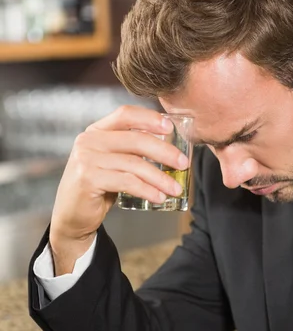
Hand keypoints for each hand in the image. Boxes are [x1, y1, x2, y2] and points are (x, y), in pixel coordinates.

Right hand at [49, 106, 188, 273]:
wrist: (71, 216)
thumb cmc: (98, 188)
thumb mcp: (112, 163)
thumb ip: (130, 151)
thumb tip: (169, 148)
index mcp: (96, 131)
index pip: (125, 114)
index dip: (149, 118)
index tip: (171, 128)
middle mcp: (89, 140)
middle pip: (135, 139)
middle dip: (164, 151)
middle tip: (184, 164)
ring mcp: (86, 159)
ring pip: (134, 164)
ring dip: (160, 178)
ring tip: (176, 189)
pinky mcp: (88, 179)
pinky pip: (127, 182)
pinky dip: (147, 190)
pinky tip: (159, 197)